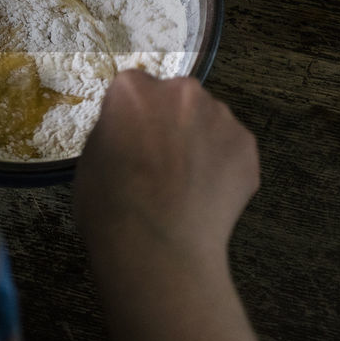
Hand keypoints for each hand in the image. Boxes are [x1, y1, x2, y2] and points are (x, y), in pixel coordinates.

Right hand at [74, 69, 259, 260]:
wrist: (159, 250)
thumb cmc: (111, 208)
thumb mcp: (91, 158)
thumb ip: (115, 130)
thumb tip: (132, 133)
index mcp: (133, 90)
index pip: (134, 89)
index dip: (132, 118)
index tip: (132, 142)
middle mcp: (181, 91)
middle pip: (177, 98)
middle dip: (171, 122)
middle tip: (162, 164)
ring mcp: (220, 116)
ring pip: (209, 121)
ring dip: (200, 142)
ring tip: (187, 186)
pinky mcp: (247, 146)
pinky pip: (231, 148)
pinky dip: (222, 167)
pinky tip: (206, 196)